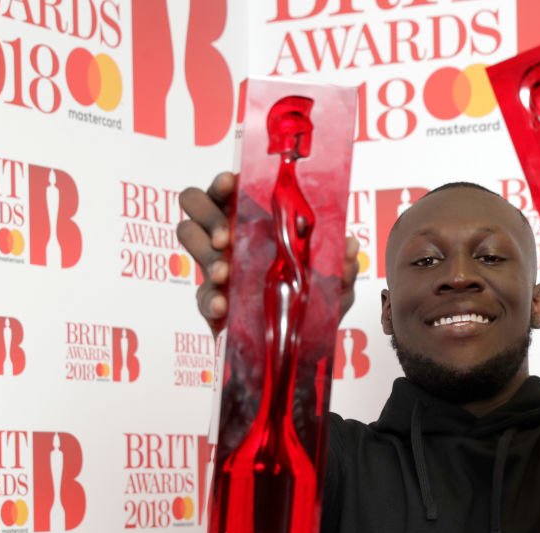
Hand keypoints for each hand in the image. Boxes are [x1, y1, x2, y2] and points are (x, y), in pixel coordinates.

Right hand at [177, 172, 361, 336]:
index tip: (230, 184)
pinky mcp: (211, 299)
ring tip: (225, 273)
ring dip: (203, 252)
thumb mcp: (336, 284)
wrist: (303, 343)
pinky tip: (223, 307)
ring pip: (188, 236)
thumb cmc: (316, 300)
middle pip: (195, 203)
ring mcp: (217, 265)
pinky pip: (199, 293)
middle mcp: (231, 234)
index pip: (230, 187)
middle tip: (227, 237)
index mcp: (258, 218)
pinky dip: (209, 299)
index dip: (224, 181)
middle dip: (208, 215)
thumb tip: (351, 246)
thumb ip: (343, 267)